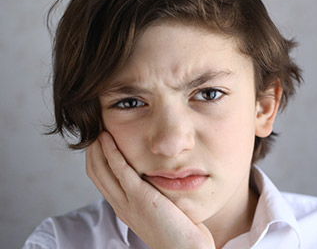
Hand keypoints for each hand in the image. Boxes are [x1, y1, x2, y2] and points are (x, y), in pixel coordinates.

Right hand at [86, 131, 215, 248]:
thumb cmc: (179, 232)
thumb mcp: (159, 211)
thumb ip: (153, 195)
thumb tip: (156, 179)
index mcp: (124, 209)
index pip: (102, 181)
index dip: (97, 160)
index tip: (100, 143)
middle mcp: (121, 206)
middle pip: (96, 174)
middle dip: (93, 151)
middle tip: (95, 131)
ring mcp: (128, 203)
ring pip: (102, 170)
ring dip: (98, 148)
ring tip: (98, 129)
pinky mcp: (140, 198)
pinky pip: (119, 170)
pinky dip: (111, 152)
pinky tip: (108, 138)